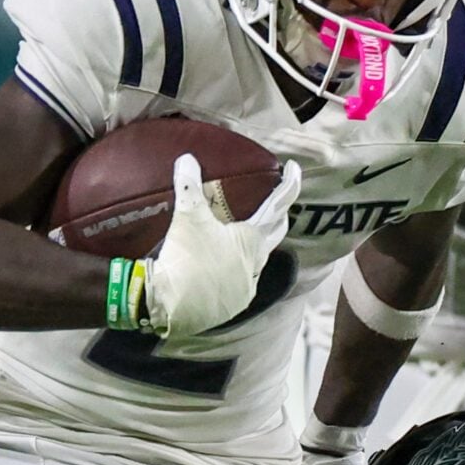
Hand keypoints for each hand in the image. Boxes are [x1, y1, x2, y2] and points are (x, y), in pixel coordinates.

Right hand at [143, 155, 302, 341]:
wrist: (169, 304)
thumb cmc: (185, 257)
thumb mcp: (187, 217)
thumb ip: (188, 185)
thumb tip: (186, 158)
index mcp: (252, 240)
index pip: (278, 206)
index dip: (289, 186)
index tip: (295, 170)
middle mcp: (256, 265)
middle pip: (274, 234)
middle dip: (276, 218)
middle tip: (272, 203)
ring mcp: (246, 288)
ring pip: (257, 261)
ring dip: (253, 247)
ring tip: (240, 236)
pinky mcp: (234, 306)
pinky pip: (241, 283)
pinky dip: (236, 271)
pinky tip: (225, 267)